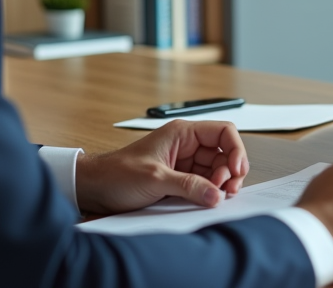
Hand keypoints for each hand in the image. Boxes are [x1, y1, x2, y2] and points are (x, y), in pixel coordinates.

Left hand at [75, 119, 247, 215]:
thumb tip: (216, 195)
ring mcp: (185, 163)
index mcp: (182, 133)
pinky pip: (204, 184)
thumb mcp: (155, 179)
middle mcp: (187, 145)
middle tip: (226, 191)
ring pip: (216, 170)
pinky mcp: (180, 180)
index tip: (237, 170)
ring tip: (217, 198)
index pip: (223, 132)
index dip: (235, 150)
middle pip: (224, 154)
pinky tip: (209, 201)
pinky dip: (210, 193)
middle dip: (229, 172)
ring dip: (221, 184)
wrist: (94, 188)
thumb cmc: (117, 173)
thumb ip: (188, 186)